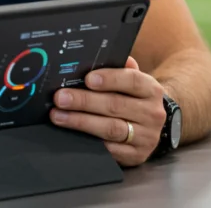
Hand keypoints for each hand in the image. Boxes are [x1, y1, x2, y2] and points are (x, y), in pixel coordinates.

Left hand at [49, 57, 166, 166]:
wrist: (149, 127)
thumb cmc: (131, 99)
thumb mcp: (129, 83)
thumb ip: (116, 69)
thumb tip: (94, 57)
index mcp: (151, 90)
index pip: (132, 80)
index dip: (109, 79)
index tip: (88, 79)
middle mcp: (152, 113)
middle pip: (115, 105)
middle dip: (84, 101)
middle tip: (60, 98)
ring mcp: (146, 136)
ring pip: (110, 128)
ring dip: (80, 121)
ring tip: (58, 115)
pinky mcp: (137, 155)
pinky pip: (110, 149)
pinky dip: (89, 141)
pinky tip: (72, 134)